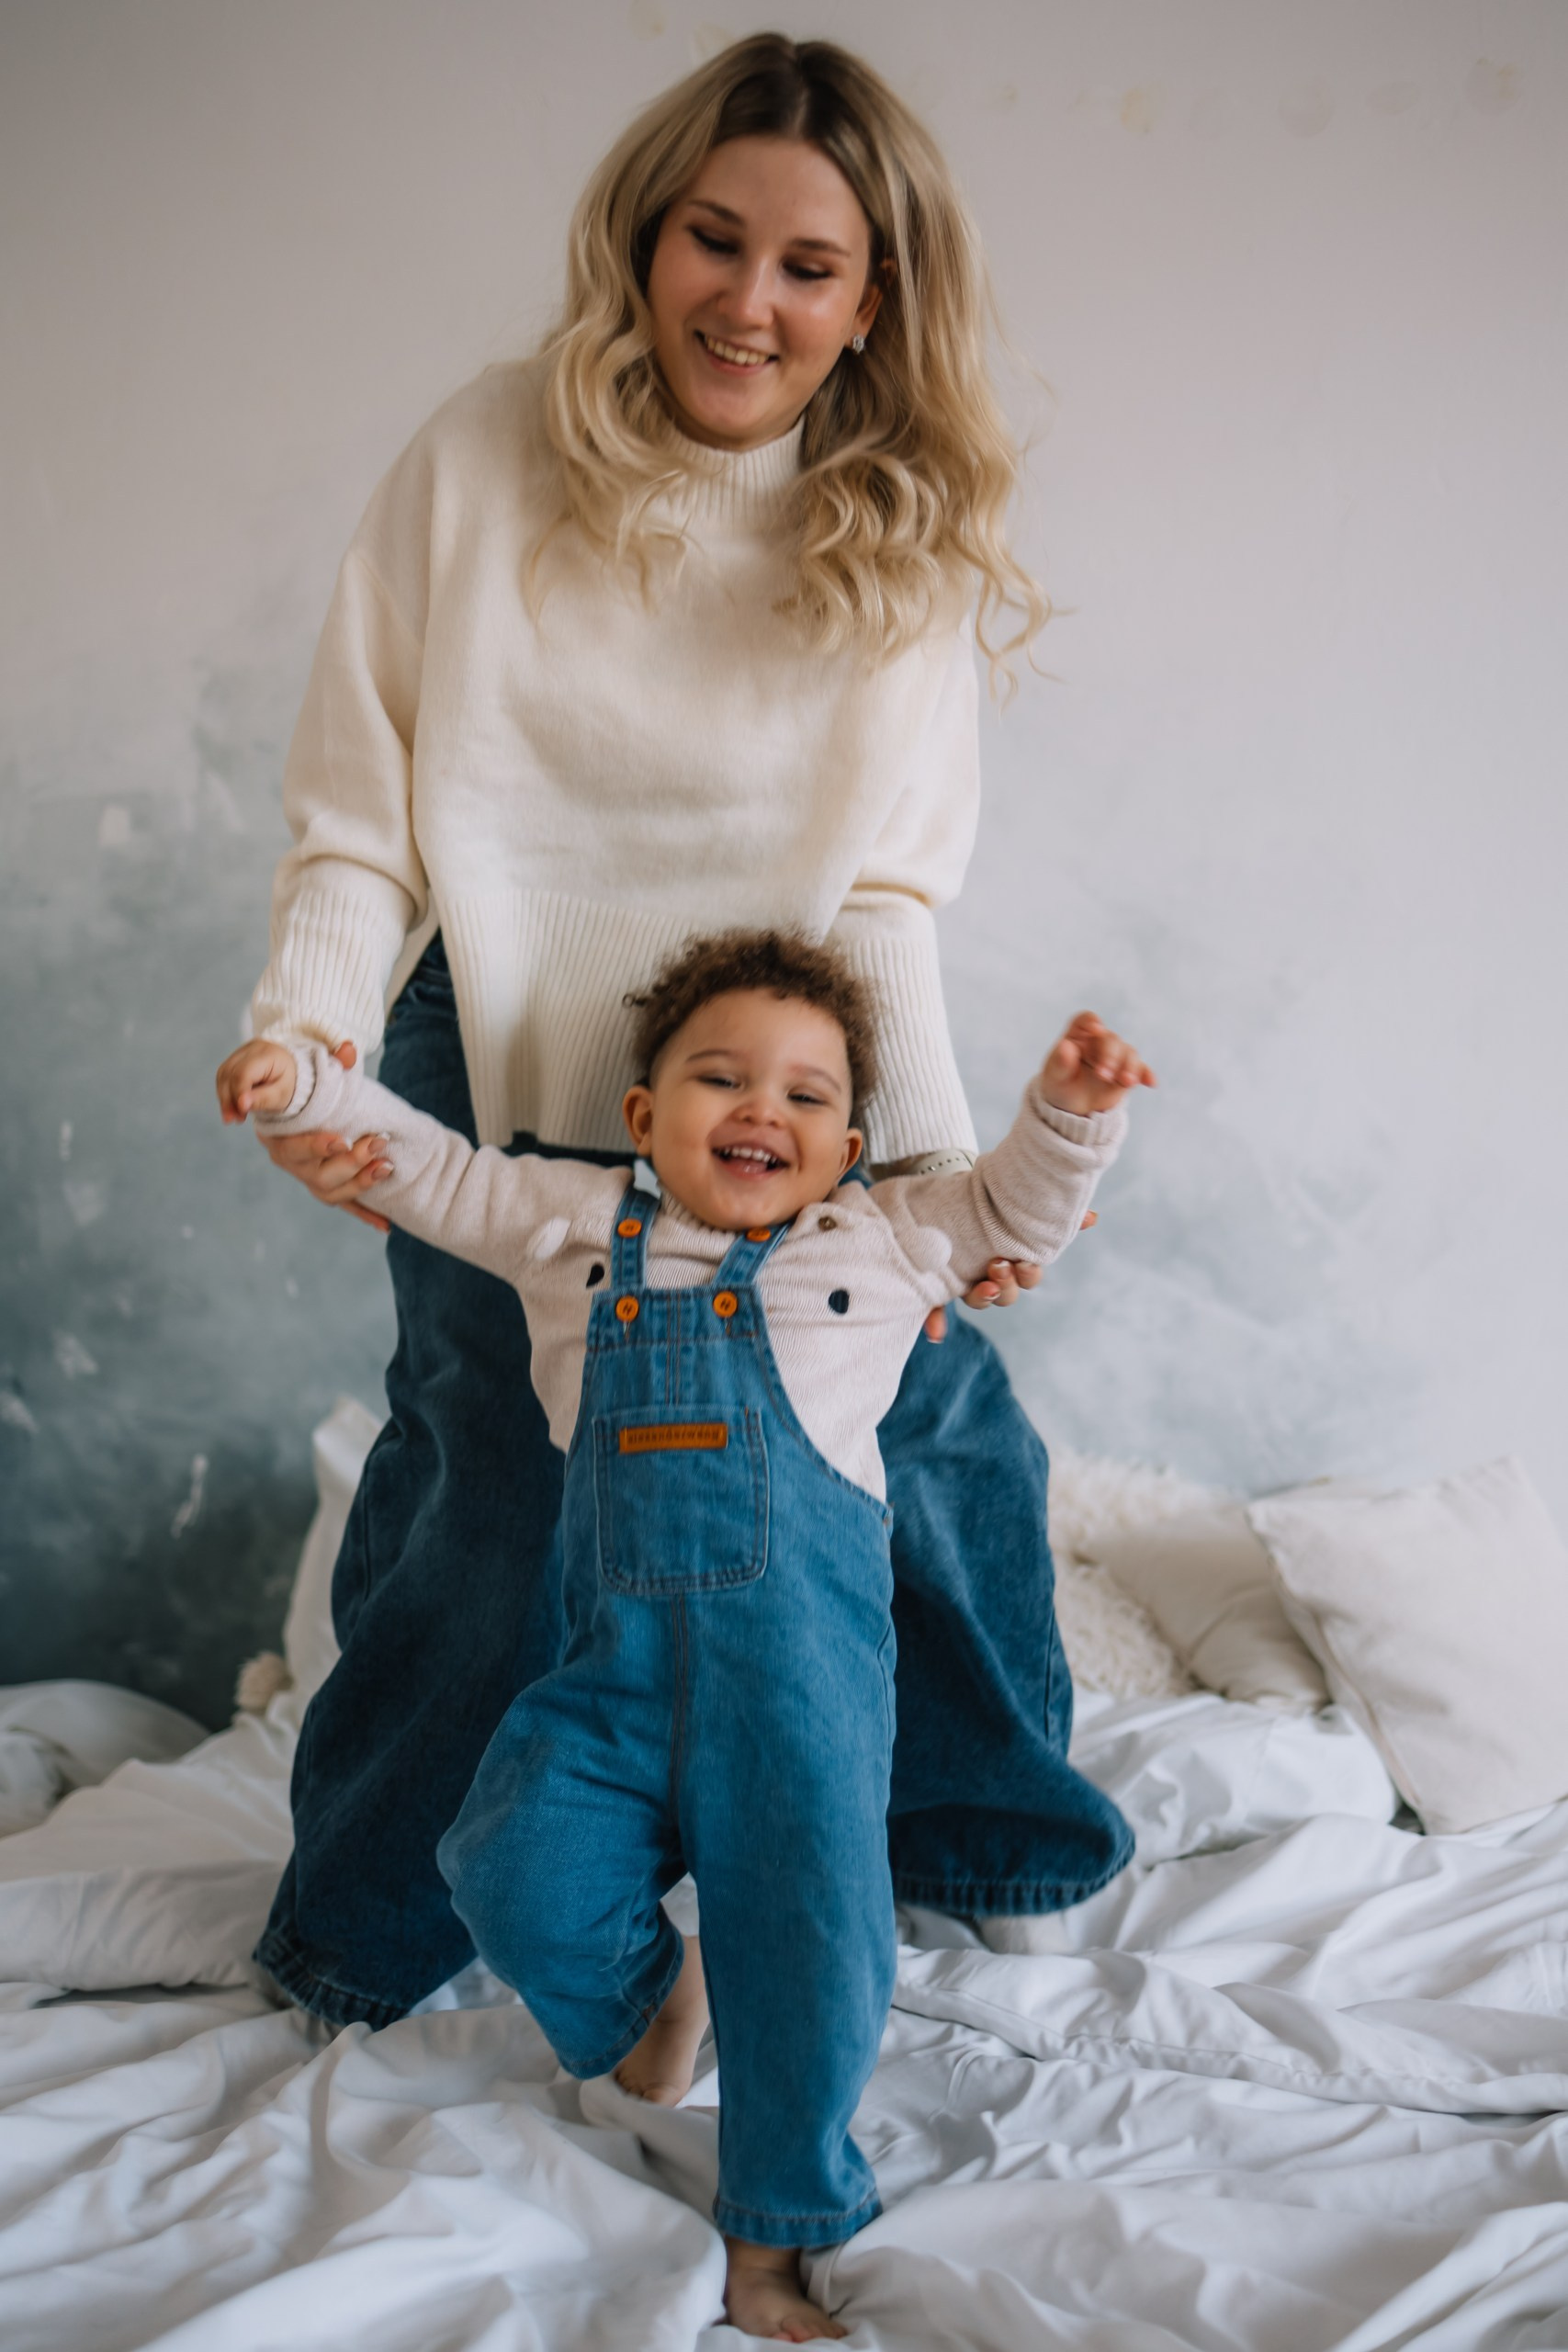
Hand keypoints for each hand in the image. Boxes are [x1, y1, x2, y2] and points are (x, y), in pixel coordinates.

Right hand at [216, 1039, 298, 1121]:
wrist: (290, 1071)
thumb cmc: (289, 1083)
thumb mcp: (282, 1094)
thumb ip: (264, 1099)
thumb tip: (241, 1104)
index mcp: (268, 1054)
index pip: (244, 1073)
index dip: (239, 1093)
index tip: (241, 1112)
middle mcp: (251, 1049)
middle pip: (230, 1073)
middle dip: (228, 1099)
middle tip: (232, 1119)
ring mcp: (241, 1052)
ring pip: (223, 1075)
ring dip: (224, 1097)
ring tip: (232, 1116)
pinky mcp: (234, 1059)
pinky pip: (223, 1076)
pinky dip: (225, 1093)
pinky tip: (231, 1107)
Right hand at [243, 1040, 392, 1234]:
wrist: (300, 1104)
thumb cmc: (306, 1087)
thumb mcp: (315, 1072)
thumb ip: (334, 1061)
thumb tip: (349, 1049)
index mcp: (280, 1137)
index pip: (296, 1147)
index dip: (317, 1146)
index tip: (342, 1139)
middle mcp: (292, 1163)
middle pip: (319, 1173)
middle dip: (350, 1161)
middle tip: (377, 1142)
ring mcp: (310, 1179)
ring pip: (333, 1192)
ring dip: (361, 1183)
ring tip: (386, 1166)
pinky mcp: (330, 1189)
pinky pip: (347, 1206)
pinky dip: (366, 1214)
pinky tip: (386, 1226)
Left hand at [921, 1220, 1095, 1342]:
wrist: (947, 1196)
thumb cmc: (989, 1203)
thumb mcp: (1016, 1205)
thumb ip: (1050, 1214)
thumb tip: (1093, 1218)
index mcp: (1012, 1262)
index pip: (1027, 1278)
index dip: (1028, 1275)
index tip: (1025, 1263)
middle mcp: (991, 1277)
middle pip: (1005, 1295)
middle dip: (1006, 1285)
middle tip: (998, 1265)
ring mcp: (966, 1281)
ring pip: (978, 1301)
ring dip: (982, 1297)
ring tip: (984, 1282)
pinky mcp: (937, 1282)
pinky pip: (936, 1308)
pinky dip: (936, 1322)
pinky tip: (936, 1333)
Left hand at [1041, 1012, 1155, 1117]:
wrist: (1073, 1106)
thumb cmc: (1060, 1084)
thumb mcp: (1055, 1076)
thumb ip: (1060, 1061)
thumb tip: (1065, 1046)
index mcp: (1078, 1035)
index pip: (1086, 1020)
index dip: (1091, 1022)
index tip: (1095, 1029)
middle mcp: (1100, 1041)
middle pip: (1111, 1039)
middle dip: (1110, 1056)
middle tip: (1103, 1075)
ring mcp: (1116, 1055)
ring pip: (1128, 1052)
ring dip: (1129, 1066)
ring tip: (1126, 1082)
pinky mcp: (1128, 1071)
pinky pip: (1140, 1069)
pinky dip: (1146, 1074)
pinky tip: (1151, 1082)